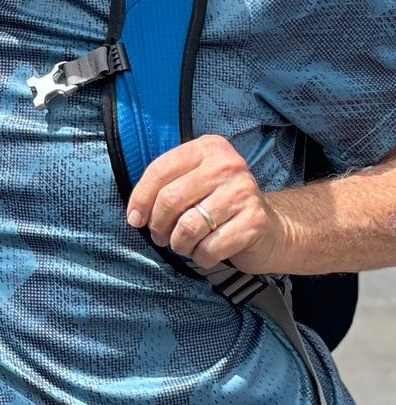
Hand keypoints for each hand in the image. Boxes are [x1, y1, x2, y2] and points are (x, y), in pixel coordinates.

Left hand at [126, 133, 285, 272]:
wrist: (270, 229)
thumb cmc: (218, 206)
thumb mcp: (193, 183)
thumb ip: (165, 186)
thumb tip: (135, 214)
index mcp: (208, 148)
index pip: (160, 170)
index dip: (140, 199)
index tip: (135, 219)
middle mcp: (228, 165)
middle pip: (170, 199)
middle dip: (158, 225)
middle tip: (161, 236)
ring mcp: (244, 192)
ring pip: (188, 227)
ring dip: (179, 244)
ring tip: (184, 244)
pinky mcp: (255, 221)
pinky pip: (209, 248)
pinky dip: (200, 256)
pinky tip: (205, 252)